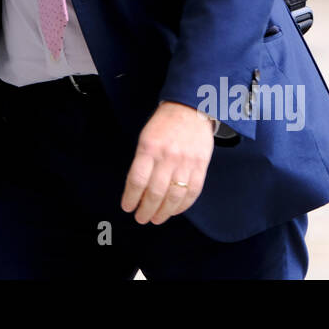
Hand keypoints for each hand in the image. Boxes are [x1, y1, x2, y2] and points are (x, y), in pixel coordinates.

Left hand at [121, 100, 214, 223]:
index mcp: (149, 148)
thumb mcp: (145, 137)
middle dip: (146, 210)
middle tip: (141, 218)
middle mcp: (167, 156)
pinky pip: (193, 191)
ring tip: (156, 219)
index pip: (137, 180)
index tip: (127, 207)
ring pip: (174, 196)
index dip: (131, 198)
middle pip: (155, 192)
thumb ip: (142, 162)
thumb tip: (137, 190)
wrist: (190, 109)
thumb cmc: (164, 124)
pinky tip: (174, 210)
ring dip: (164, 212)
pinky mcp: (201, 165)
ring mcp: (186, 162)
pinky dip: (183, 205)